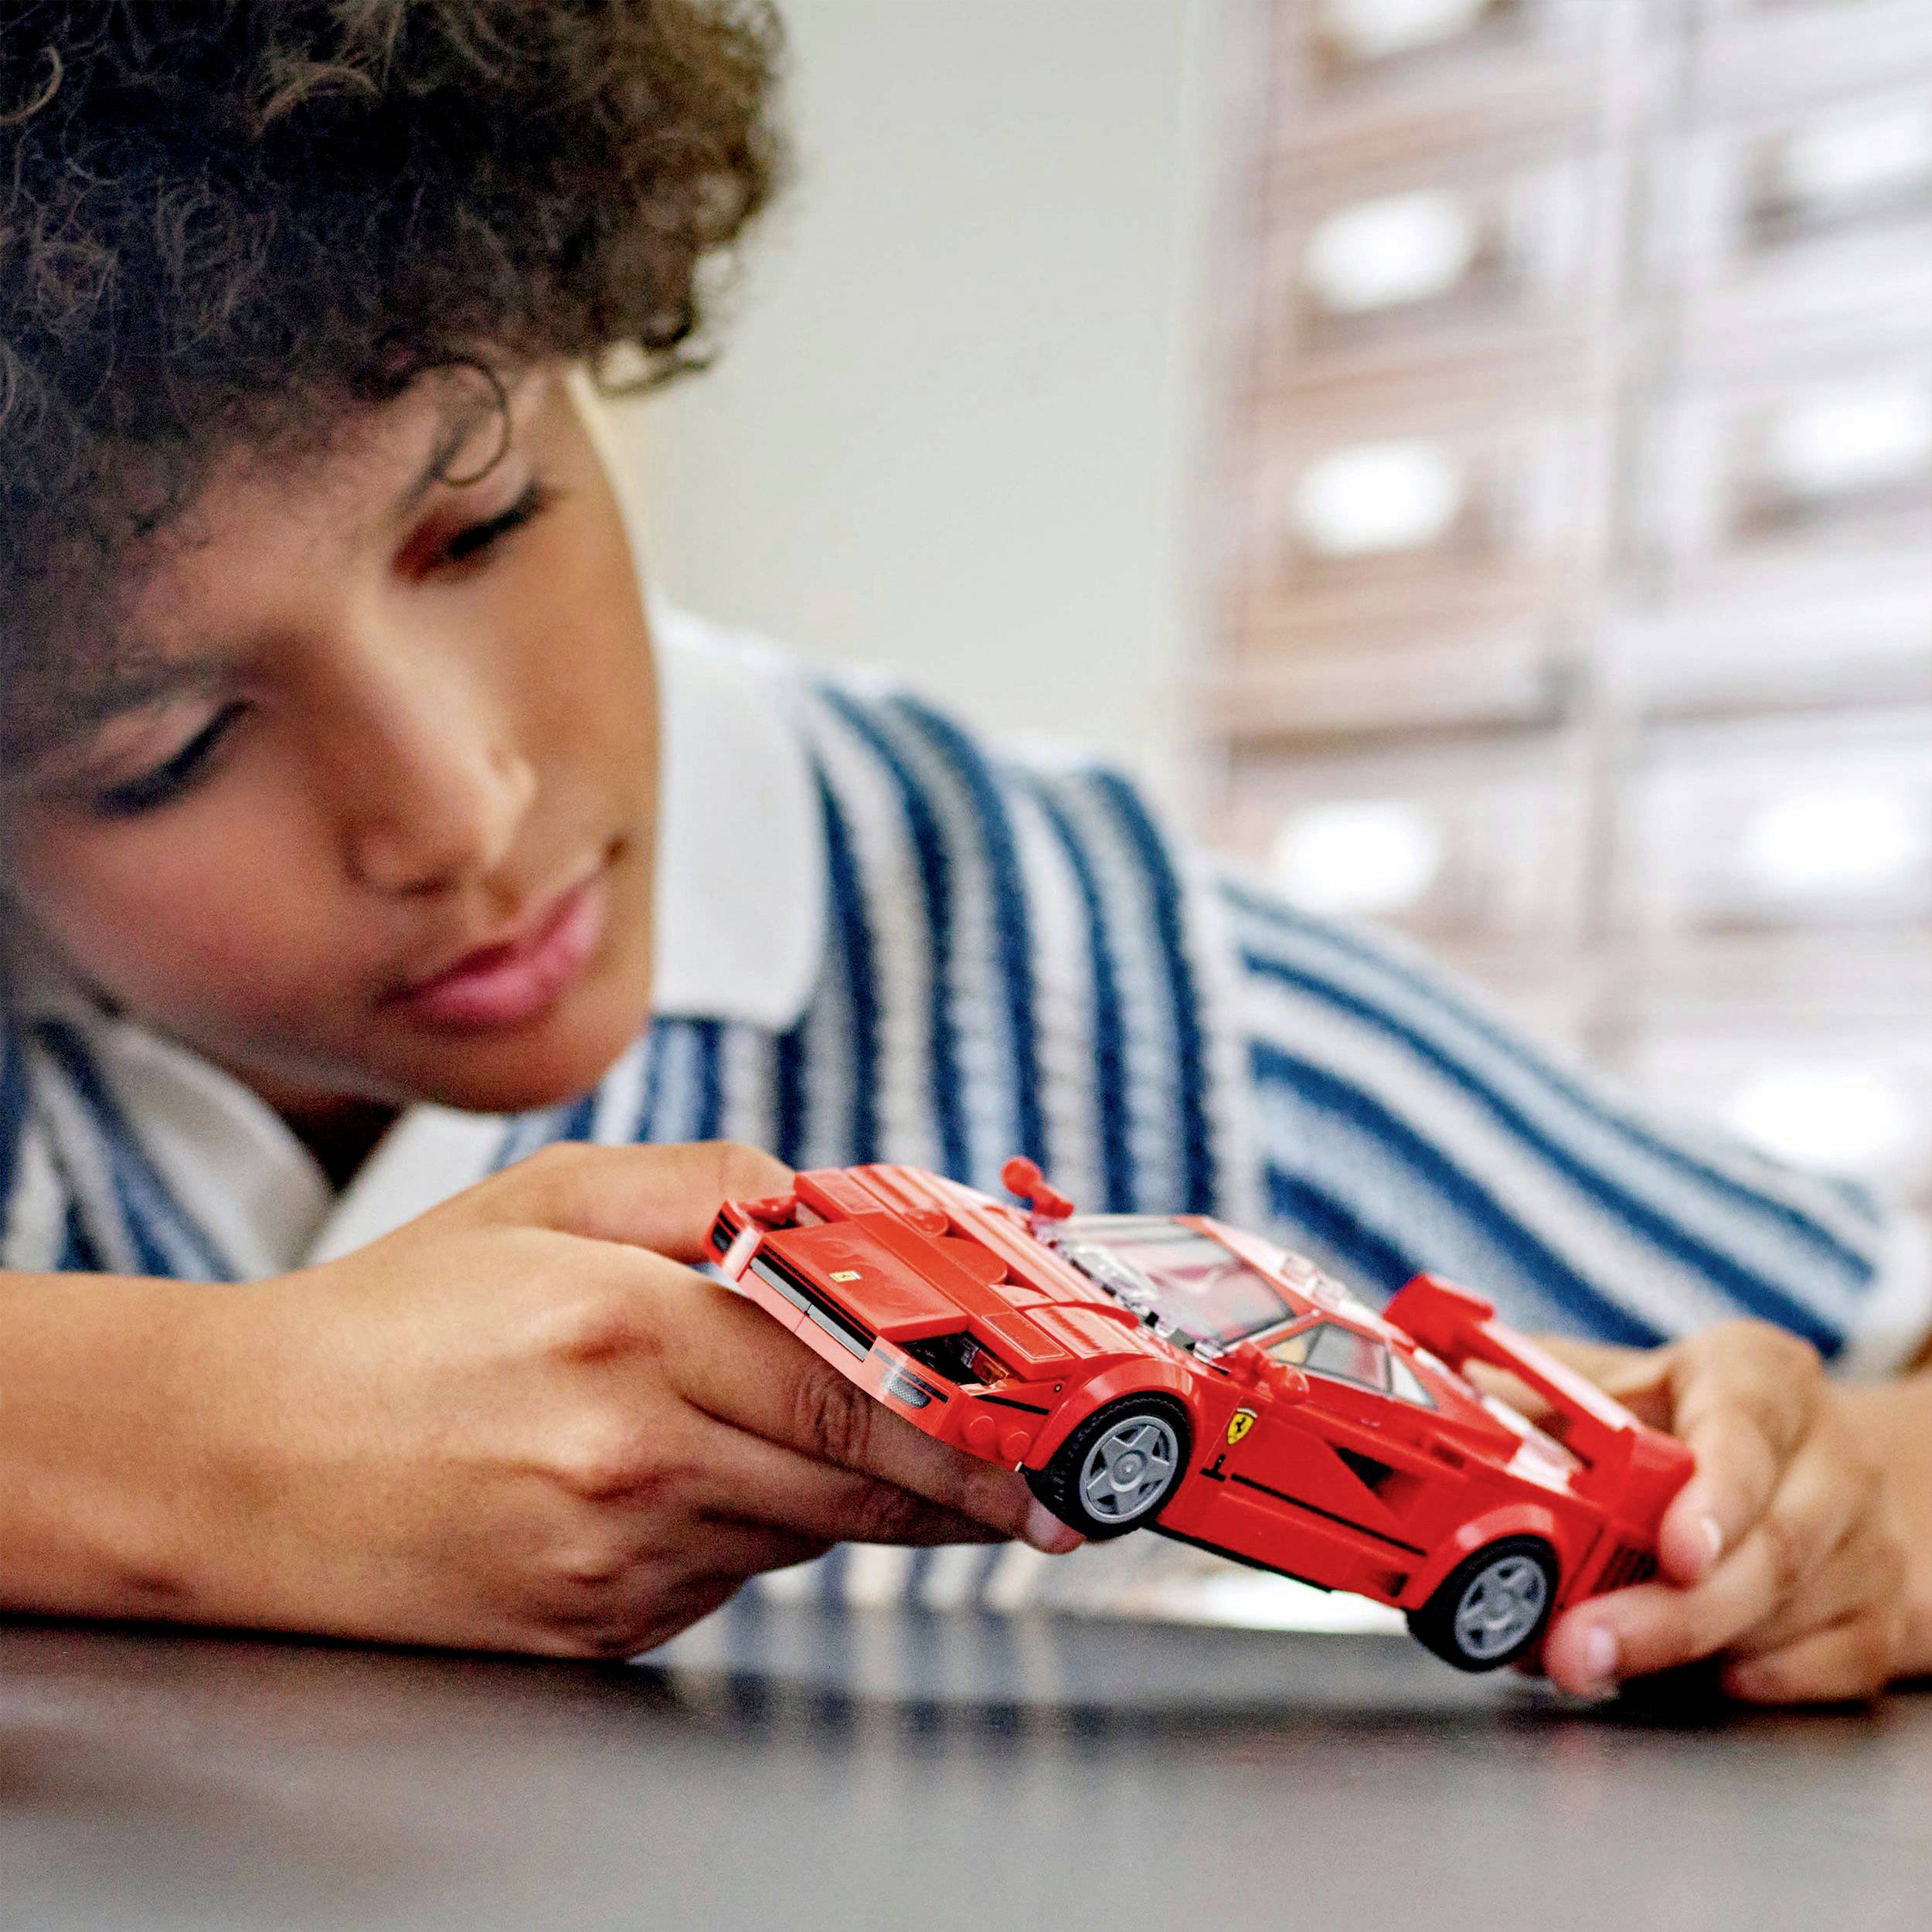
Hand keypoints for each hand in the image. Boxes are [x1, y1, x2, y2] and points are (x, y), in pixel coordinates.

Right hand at [144, 1142, 1078, 1656]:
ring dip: (850, 1496)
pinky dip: (748, 1529)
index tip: (1045, 1435)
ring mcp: (613, 1560)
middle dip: (963, 1482)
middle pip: (859, 1484)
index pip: (854, 1385)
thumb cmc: (386, 1322)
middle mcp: (632, 1456)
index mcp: (629, 1328)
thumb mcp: (544, 1199)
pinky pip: (727, 1578)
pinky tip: (685, 1479)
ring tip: (833, 1446)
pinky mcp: (593, 1629)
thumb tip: (831, 1202)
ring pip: (804, 1536)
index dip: (969, 1415)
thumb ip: (706, 1184)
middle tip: (1040, 1481)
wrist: (228, 1462)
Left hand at [1531, 1324, 1906, 1703]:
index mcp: (1758, 1379)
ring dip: (1686, 1656)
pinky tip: (1697, 1680)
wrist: (1820, 1461)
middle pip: (1768, 1547)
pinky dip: (1758, 1683)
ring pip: (1790, 1617)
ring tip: (1591, 1664)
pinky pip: (1830, 1670)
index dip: (1714, 1495)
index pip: (1747, 1430)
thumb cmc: (1699, 1415)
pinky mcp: (1885, 1614)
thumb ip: (1539, 1390)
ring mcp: (1867, 1541)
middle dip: (1666, 1614)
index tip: (1673, 1551)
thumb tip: (1443, 1402)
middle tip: (1576, 1649)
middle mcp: (1827, 1456)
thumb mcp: (1627, 1379)